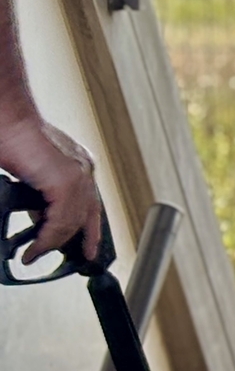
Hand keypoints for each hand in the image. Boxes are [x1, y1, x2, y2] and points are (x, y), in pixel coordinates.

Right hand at [0, 113, 104, 262]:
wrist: (7, 116)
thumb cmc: (12, 135)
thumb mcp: (33, 170)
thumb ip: (42, 192)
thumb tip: (40, 216)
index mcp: (78, 166)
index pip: (90, 206)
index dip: (89, 231)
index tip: (86, 250)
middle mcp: (83, 170)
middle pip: (85, 218)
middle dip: (70, 242)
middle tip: (49, 253)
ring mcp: (78, 176)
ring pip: (72, 223)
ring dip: (52, 243)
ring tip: (35, 253)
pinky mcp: (65, 183)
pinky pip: (60, 222)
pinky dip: (46, 239)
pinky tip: (35, 248)